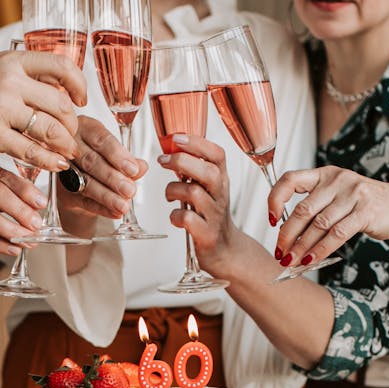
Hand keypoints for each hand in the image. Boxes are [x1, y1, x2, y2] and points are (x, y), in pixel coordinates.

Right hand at [0, 51, 86, 172]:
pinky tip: (56, 164)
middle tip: (72, 134)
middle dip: (72, 124)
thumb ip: (26, 77)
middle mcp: (9, 82)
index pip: (61, 66)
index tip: (81, 99)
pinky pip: (32, 151)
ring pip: (51, 130)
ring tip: (67, 152)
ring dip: (65, 144)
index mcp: (13, 62)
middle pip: (60, 105)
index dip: (79, 84)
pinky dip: (49, 160)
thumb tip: (62, 91)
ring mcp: (1, 109)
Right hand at [58, 116, 146, 233]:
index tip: (133, 169)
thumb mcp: (115, 154)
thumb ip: (128, 161)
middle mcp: (72, 146)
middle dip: (112, 178)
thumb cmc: (100, 157)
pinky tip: (114, 212)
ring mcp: (64, 169)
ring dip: (106, 196)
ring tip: (123, 205)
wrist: (80, 176)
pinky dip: (101, 208)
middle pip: (91, 162)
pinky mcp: (64, 191)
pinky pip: (83, 201)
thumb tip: (141, 167)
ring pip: (86, 183)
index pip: (101, 140)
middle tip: (129, 189)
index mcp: (87, 129)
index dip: (117, 155)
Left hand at [156, 134, 237, 274]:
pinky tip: (175, 217)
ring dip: (174, 190)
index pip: (217, 154)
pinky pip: (188, 219)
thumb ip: (195, 168)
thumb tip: (171, 147)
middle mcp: (220, 195)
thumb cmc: (210, 215)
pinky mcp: (206, 234)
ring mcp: (214, 215)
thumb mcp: (209, 188)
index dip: (197, 143)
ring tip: (169, 194)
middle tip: (163, 160)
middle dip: (182, 161)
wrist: (225, 249)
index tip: (176, 138)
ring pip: (194, 193)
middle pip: (207, 171)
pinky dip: (175, 216)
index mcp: (221, 180)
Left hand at [268, 166, 388, 267]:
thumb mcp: (339, 196)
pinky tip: (311, 260)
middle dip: (286, 235)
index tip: (270, 220)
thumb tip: (287, 235)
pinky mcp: (365, 212)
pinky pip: (336, 235)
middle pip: (302, 210)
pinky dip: (320, 250)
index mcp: (325, 174)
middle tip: (279, 253)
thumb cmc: (366, 205)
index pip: (290, 180)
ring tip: (291, 262)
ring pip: (318, 225)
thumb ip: (316, 207)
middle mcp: (337, 180)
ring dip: (301, 247)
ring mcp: (352, 194)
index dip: (275, 200)